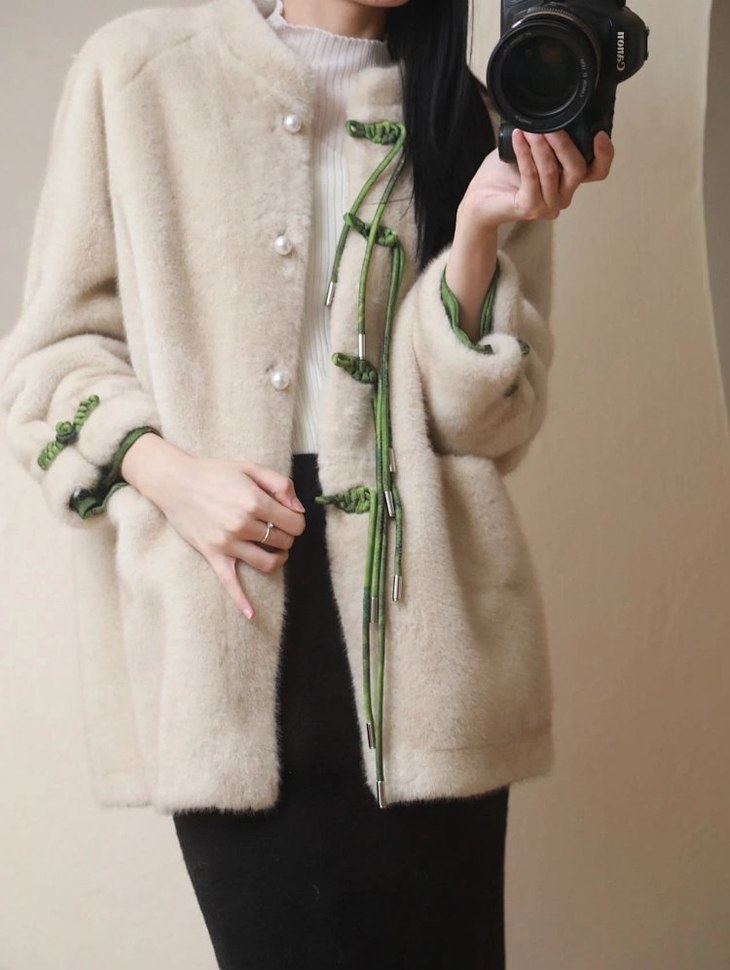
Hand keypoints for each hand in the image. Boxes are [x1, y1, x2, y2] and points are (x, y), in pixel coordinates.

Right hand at [122, 435, 304, 620]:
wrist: (176, 482)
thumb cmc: (215, 473)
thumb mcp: (251, 468)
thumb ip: (281, 485)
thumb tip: (299, 510)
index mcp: (254, 501)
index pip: (294, 523)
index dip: (297, 521)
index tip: (290, 517)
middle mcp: (242, 524)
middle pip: (283, 542)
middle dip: (287, 536)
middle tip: (279, 528)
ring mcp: (227, 543)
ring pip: (267, 563)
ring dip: (278, 558)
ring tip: (276, 550)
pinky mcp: (213, 555)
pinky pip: (230, 583)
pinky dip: (241, 601)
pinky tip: (251, 614)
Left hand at [458, 128, 614, 230]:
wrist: (479, 200)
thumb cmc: (504, 175)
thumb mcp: (531, 148)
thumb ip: (547, 136)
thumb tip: (551, 109)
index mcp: (567, 180)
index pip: (597, 171)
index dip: (604, 154)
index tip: (599, 134)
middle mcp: (563, 195)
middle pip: (578, 169)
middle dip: (564, 143)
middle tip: (550, 126)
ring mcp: (548, 205)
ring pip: (553, 171)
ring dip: (540, 146)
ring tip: (529, 129)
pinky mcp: (530, 208)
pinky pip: (532, 177)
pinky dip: (525, 154)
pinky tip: (518, 139)